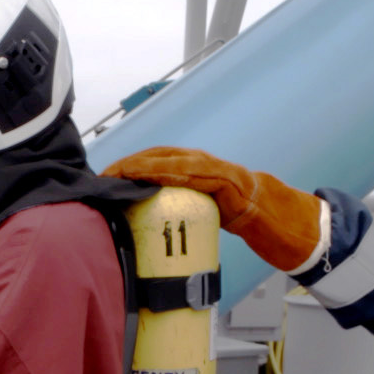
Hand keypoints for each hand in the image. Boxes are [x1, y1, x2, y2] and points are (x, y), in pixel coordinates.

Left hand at [103, 147, 324, 272]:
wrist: (268, 213)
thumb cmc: (231, 209)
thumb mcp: (196, 206)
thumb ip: (176, 203)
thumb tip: (145, 218)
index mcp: (190, 166)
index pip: (153, 160)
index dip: (129, 164)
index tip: (106, 175)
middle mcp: (198, 161)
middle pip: (156, 155)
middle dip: (129, 163)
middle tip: (105, 175)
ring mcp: (210, 168)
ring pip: (170, 160)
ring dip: (142, 165)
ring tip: (120, 174)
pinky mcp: (222, 179)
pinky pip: (191, 173)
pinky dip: (169, 172)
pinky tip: (150, 176)